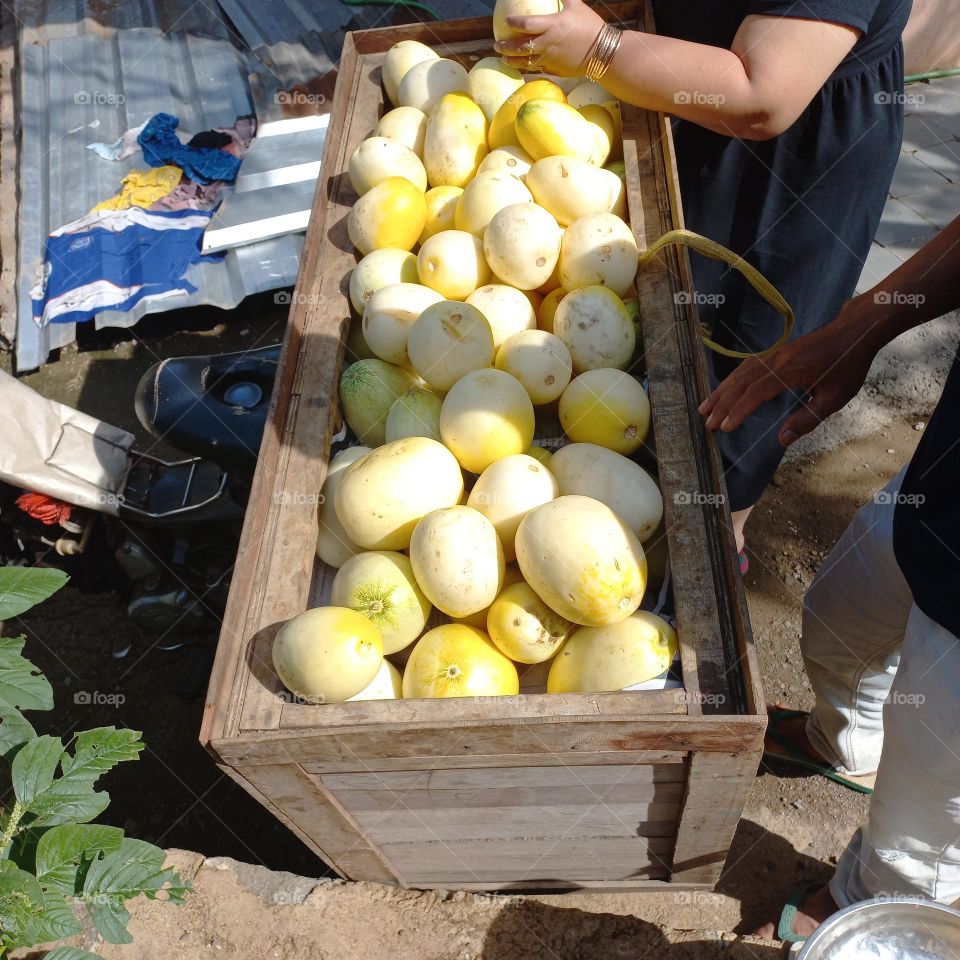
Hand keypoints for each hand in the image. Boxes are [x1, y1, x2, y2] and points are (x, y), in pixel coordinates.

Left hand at [494, 0, 604, 76]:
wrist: (603, 53)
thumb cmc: (590, 26)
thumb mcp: (576, 5)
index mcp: (552, 26)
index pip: (526, 24)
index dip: (514, 23)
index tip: (506, 21)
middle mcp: (548, 45)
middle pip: (520, 47)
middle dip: (506, 47)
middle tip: (496, 45)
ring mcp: (550, 60)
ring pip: (526, 62)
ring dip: (512, 61)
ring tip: (504, 59)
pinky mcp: (554, 71)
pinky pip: (536, 69)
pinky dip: (527, 67)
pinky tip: (522, 65)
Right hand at [698, 301, 880, 445]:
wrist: (853, 332)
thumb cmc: (847, 365)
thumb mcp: (834, 398)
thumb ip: (807, 419)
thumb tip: (782, 440)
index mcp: (790, 371)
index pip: (756, 393)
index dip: (738, 411)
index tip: (725, 427)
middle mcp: (776, 360)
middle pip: (741, 383)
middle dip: (722, 404)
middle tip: (707, 423)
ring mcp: (774, 354)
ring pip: (740, 373)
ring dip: (721, 391)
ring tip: (705, 408)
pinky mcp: (775, 353)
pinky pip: (746, 367)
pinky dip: (732, 380)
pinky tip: (724, 390)